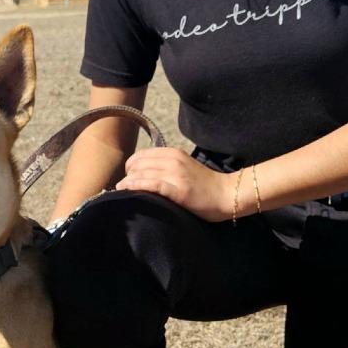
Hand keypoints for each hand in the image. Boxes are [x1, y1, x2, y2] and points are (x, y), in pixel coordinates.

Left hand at [116, 146, 233, 221]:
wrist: (227, 194)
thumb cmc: (204, 184)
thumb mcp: (183, 167)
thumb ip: (165, 166)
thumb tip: (143, 172)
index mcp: (172, 153)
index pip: (140, 155)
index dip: (130, 166)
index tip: (127, 177)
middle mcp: (172, 160)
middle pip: (137, 164)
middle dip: (126, 175)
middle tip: (124, 187)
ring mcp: (176, 174)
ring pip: (141, 173)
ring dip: (127, 182)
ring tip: (121, 191)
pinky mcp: (179, 190)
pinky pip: (151, 185)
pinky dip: (136, 186)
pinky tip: (127, 190)